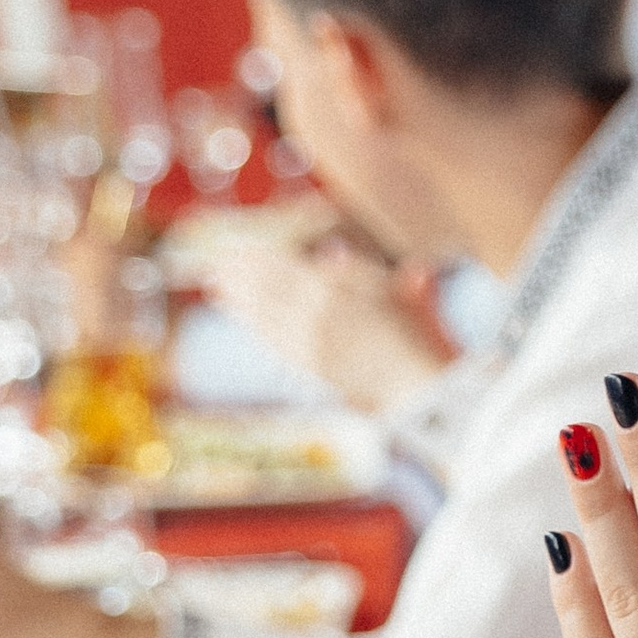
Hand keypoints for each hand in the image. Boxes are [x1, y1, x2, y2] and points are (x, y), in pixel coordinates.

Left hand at [206, 205, 454, 415]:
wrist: (421, 389)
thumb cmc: (421, 335)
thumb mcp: (401, 292)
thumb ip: (363, 273)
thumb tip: (333, 252)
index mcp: (337, 291)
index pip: (284, 269)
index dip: (255, 258)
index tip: (234, 248)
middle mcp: (315, 315)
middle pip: (267, 290)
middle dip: (240, 276)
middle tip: (216, 263)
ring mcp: (309, 343)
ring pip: (264, 315)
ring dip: (238, 299)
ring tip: (217, 286)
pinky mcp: (309, 366)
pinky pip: (272, 340)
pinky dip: (253, 324)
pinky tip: (241, 316)